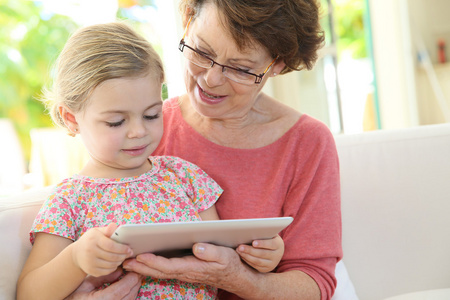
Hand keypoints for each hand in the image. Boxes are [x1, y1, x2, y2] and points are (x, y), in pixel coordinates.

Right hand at [64, 268, 142, 299]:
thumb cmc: (74, 297)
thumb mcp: (86, 284)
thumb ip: (103, 277)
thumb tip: (120, 271)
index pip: (123, 288)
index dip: (131, 277)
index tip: (135, 268)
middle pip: (130, 294)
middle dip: (136, 281)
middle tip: (138, 271)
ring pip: (131, 299)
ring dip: (135, 288)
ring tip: (135, 277)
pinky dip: (130, 295)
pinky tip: (129, 288)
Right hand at [72, 223, 133, 276]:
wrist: (76, 254)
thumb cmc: (91, 240)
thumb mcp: (97, 232)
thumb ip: (107, 230)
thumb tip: (115, 226)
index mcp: (94, 240)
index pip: (111, 245)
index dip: (122, 248)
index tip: (129, 249)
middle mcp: (90, 251)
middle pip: (112, 256)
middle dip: (123, 255)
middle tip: (129, 253)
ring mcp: (90, 262)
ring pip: (111, 265)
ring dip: (119, 261)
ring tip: (122, 257)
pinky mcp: (91, 271)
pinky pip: (107, 271)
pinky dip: (113, 267)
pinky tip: (115, 263)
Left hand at [122, 243, 253, 290]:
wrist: (236, 276)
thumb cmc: (230, 264)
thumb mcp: (225, 255)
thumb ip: (211, 252)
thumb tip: (197, 246)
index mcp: (193, 268)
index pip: (169, 266)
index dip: (154, 261)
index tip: (140, 256)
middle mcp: (185, 272)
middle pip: (159, 271)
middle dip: (140, 266)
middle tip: (123, 261)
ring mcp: (184, 273)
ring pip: (159, 272)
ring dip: (142, 268)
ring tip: (127, 262)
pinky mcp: (184, 271)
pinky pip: (164, 271)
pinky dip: (151, 267)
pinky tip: (143, 264)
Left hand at [236, 234, 284, 272]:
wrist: (275, 251)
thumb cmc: (268, 238)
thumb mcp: (269, 234)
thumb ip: (263, 232)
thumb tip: (251, 228)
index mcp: (278, 245)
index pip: (271, 244)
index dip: (262, 243)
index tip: (253, 242)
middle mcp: (277, 256)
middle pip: (262, 254)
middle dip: (250, 250)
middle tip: (240, 247)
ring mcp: (272, 264)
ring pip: (258, 261)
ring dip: (247, 256)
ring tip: (238, 250)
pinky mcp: (266, 269)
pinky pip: (255, 265)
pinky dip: (247, 260)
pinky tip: (242, 255)